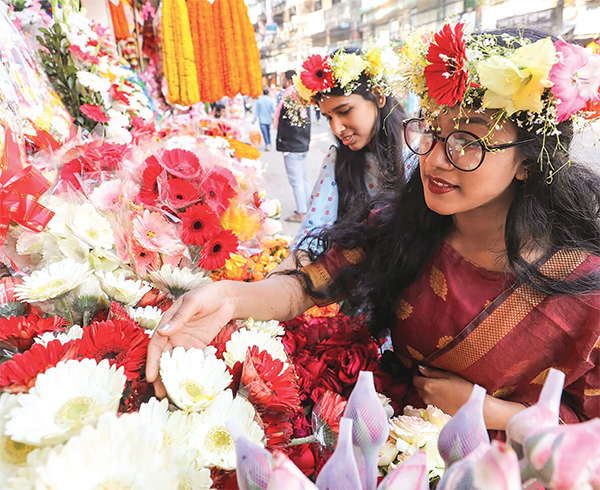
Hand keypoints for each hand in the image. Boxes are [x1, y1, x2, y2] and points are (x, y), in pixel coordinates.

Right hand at [145, 282, 234, 396]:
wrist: (227, 297)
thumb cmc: (206, 295)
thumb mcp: (192, 303)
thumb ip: (179, 318)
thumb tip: (163, 331)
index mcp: (167, 323)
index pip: (156, 345)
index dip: (152, 361)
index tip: (151, 376)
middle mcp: (174, 335)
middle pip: (164, 358)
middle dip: (160, 375)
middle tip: (160, 393)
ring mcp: (186, 342)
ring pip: (176, 363)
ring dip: (173, 377)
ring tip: (173, 394)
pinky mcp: (199, 347)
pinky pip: (193, 362)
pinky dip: (190, 372)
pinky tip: (190, 384)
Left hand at [413, 365, 473, 415]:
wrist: (474, 406)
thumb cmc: (463, 388)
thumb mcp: (448, 375)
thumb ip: (431, 371)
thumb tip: (420, 368)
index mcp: (428, 385)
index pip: (415, 379)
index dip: (417, 373)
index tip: (422, 370)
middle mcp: (426, 396)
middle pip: (418, 387)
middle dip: (421, 381)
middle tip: (430, 376)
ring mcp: (431, 404)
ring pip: (423, 394)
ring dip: (426, 389)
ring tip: (438, 384)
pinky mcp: (436, 410)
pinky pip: (429, 400)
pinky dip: (432, 396)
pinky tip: (442, 393)